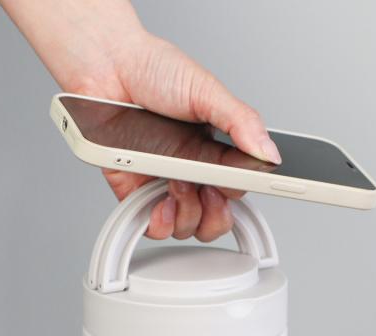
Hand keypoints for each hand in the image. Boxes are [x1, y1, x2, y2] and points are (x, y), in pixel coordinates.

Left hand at [0, 0, 280, 240]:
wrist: (106, 67)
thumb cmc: (153, 71)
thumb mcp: (207, 91)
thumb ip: (241, 121)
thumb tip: (269, 153)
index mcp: (214, 152)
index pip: (236, 192)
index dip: (238, 198)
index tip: (233, 187)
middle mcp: (191, 172)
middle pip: (214, 220)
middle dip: (216, 215)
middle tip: (209, 192)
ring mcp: (164, 184)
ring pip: (187, 227)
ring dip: (188, 213)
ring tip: (178, 182)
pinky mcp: (135, 191)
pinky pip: (153, 226)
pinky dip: (160, 223)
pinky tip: (161, 201)